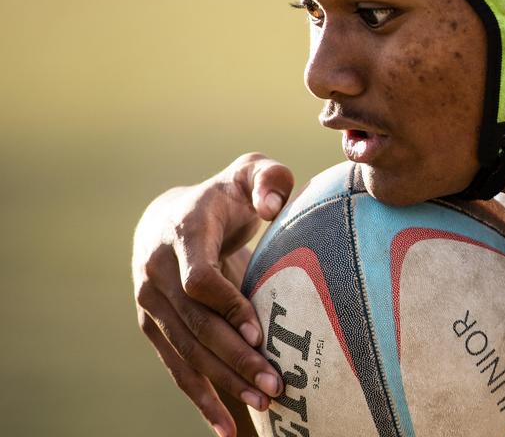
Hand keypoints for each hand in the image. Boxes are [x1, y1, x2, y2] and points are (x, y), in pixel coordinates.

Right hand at [131, 152, 294, 436]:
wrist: (168, 216)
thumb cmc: (225, 196)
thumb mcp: (249, 172)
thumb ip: (267, 177)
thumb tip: (271, 207)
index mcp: (182, 233)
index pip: (199, 277)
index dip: (228, 305)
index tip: (259, 330)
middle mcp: (158, 272)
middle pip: (196, 325)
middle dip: (235, 358)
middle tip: (275, 383)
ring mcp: (151, 303)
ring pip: (187, 352)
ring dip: (224, 383)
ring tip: (264, 404)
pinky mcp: (153, 327)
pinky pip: (177, 367)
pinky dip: (201, 398)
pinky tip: (229, 427)